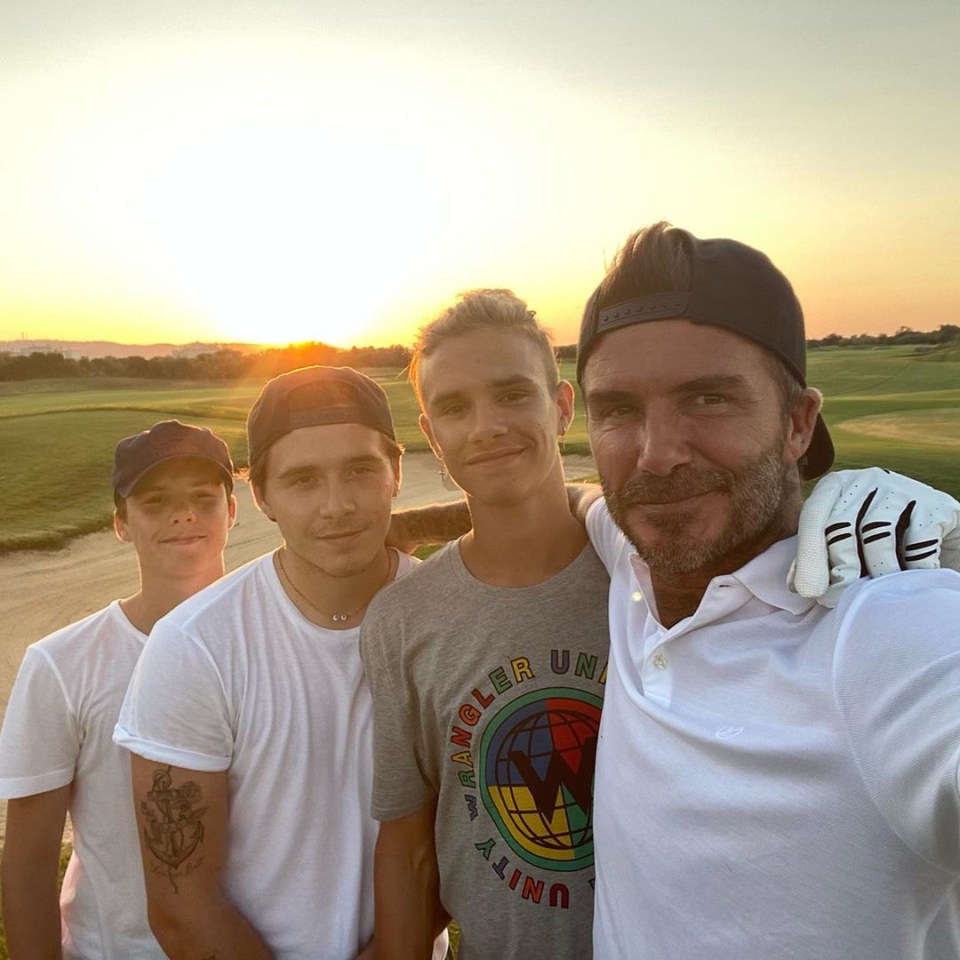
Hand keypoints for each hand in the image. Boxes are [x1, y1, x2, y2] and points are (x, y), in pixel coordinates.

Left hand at [790, 468, 959, 606]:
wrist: (937, 527)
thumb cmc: (882, 539)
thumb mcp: (847, 541)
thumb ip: (819, 557)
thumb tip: (796, 587)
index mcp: (835, 486)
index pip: (813, 516)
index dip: (808, 555)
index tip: (808, 591)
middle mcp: (865, 480)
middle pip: (842, 525)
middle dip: (840, 568)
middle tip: (841, 598)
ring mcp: (902, 488)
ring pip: (877, 533)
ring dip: (876, 570)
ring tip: (878, 591)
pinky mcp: (936, 504)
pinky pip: (918, 541)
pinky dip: (912, 567)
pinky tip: (911, 580)